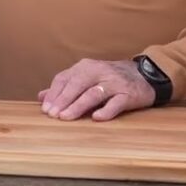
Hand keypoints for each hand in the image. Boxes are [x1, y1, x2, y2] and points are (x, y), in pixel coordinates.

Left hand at [37, 58, 155, 121]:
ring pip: (93, 93)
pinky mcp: (129, 94)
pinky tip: (96, 118)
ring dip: (78, 106)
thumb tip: (41, 97)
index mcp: (85, 67)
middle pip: (77, 85)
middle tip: (53, 115)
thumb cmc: (109, 79)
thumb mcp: (86, 77)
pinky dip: (106, 110)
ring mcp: (114, 83)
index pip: (65, 78)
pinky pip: (116, 103)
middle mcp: (98, 72)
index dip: (54, 93)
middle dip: (63, 100)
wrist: (145, 75)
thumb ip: (64, 86)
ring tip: (66, 117)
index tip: (45, 108)